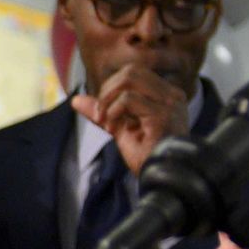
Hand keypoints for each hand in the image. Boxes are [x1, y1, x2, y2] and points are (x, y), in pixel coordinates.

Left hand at [72, 64, 189, 173]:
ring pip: (130, 78)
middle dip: (107, 89)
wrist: (162, 178)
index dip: (111, 87)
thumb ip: (103, 111)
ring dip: (109, 99)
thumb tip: (76, 100)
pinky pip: (129, 99)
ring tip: (106, 121)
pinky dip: (113, 111)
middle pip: (132, 70)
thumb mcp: (121, 128)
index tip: (105, 113)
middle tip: (102, 114)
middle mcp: (172, 95)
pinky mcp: (162, 115)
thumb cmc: (148, 156)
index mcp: (167, 95)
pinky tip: (113, 128)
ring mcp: (169, 104)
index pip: (135, 73)